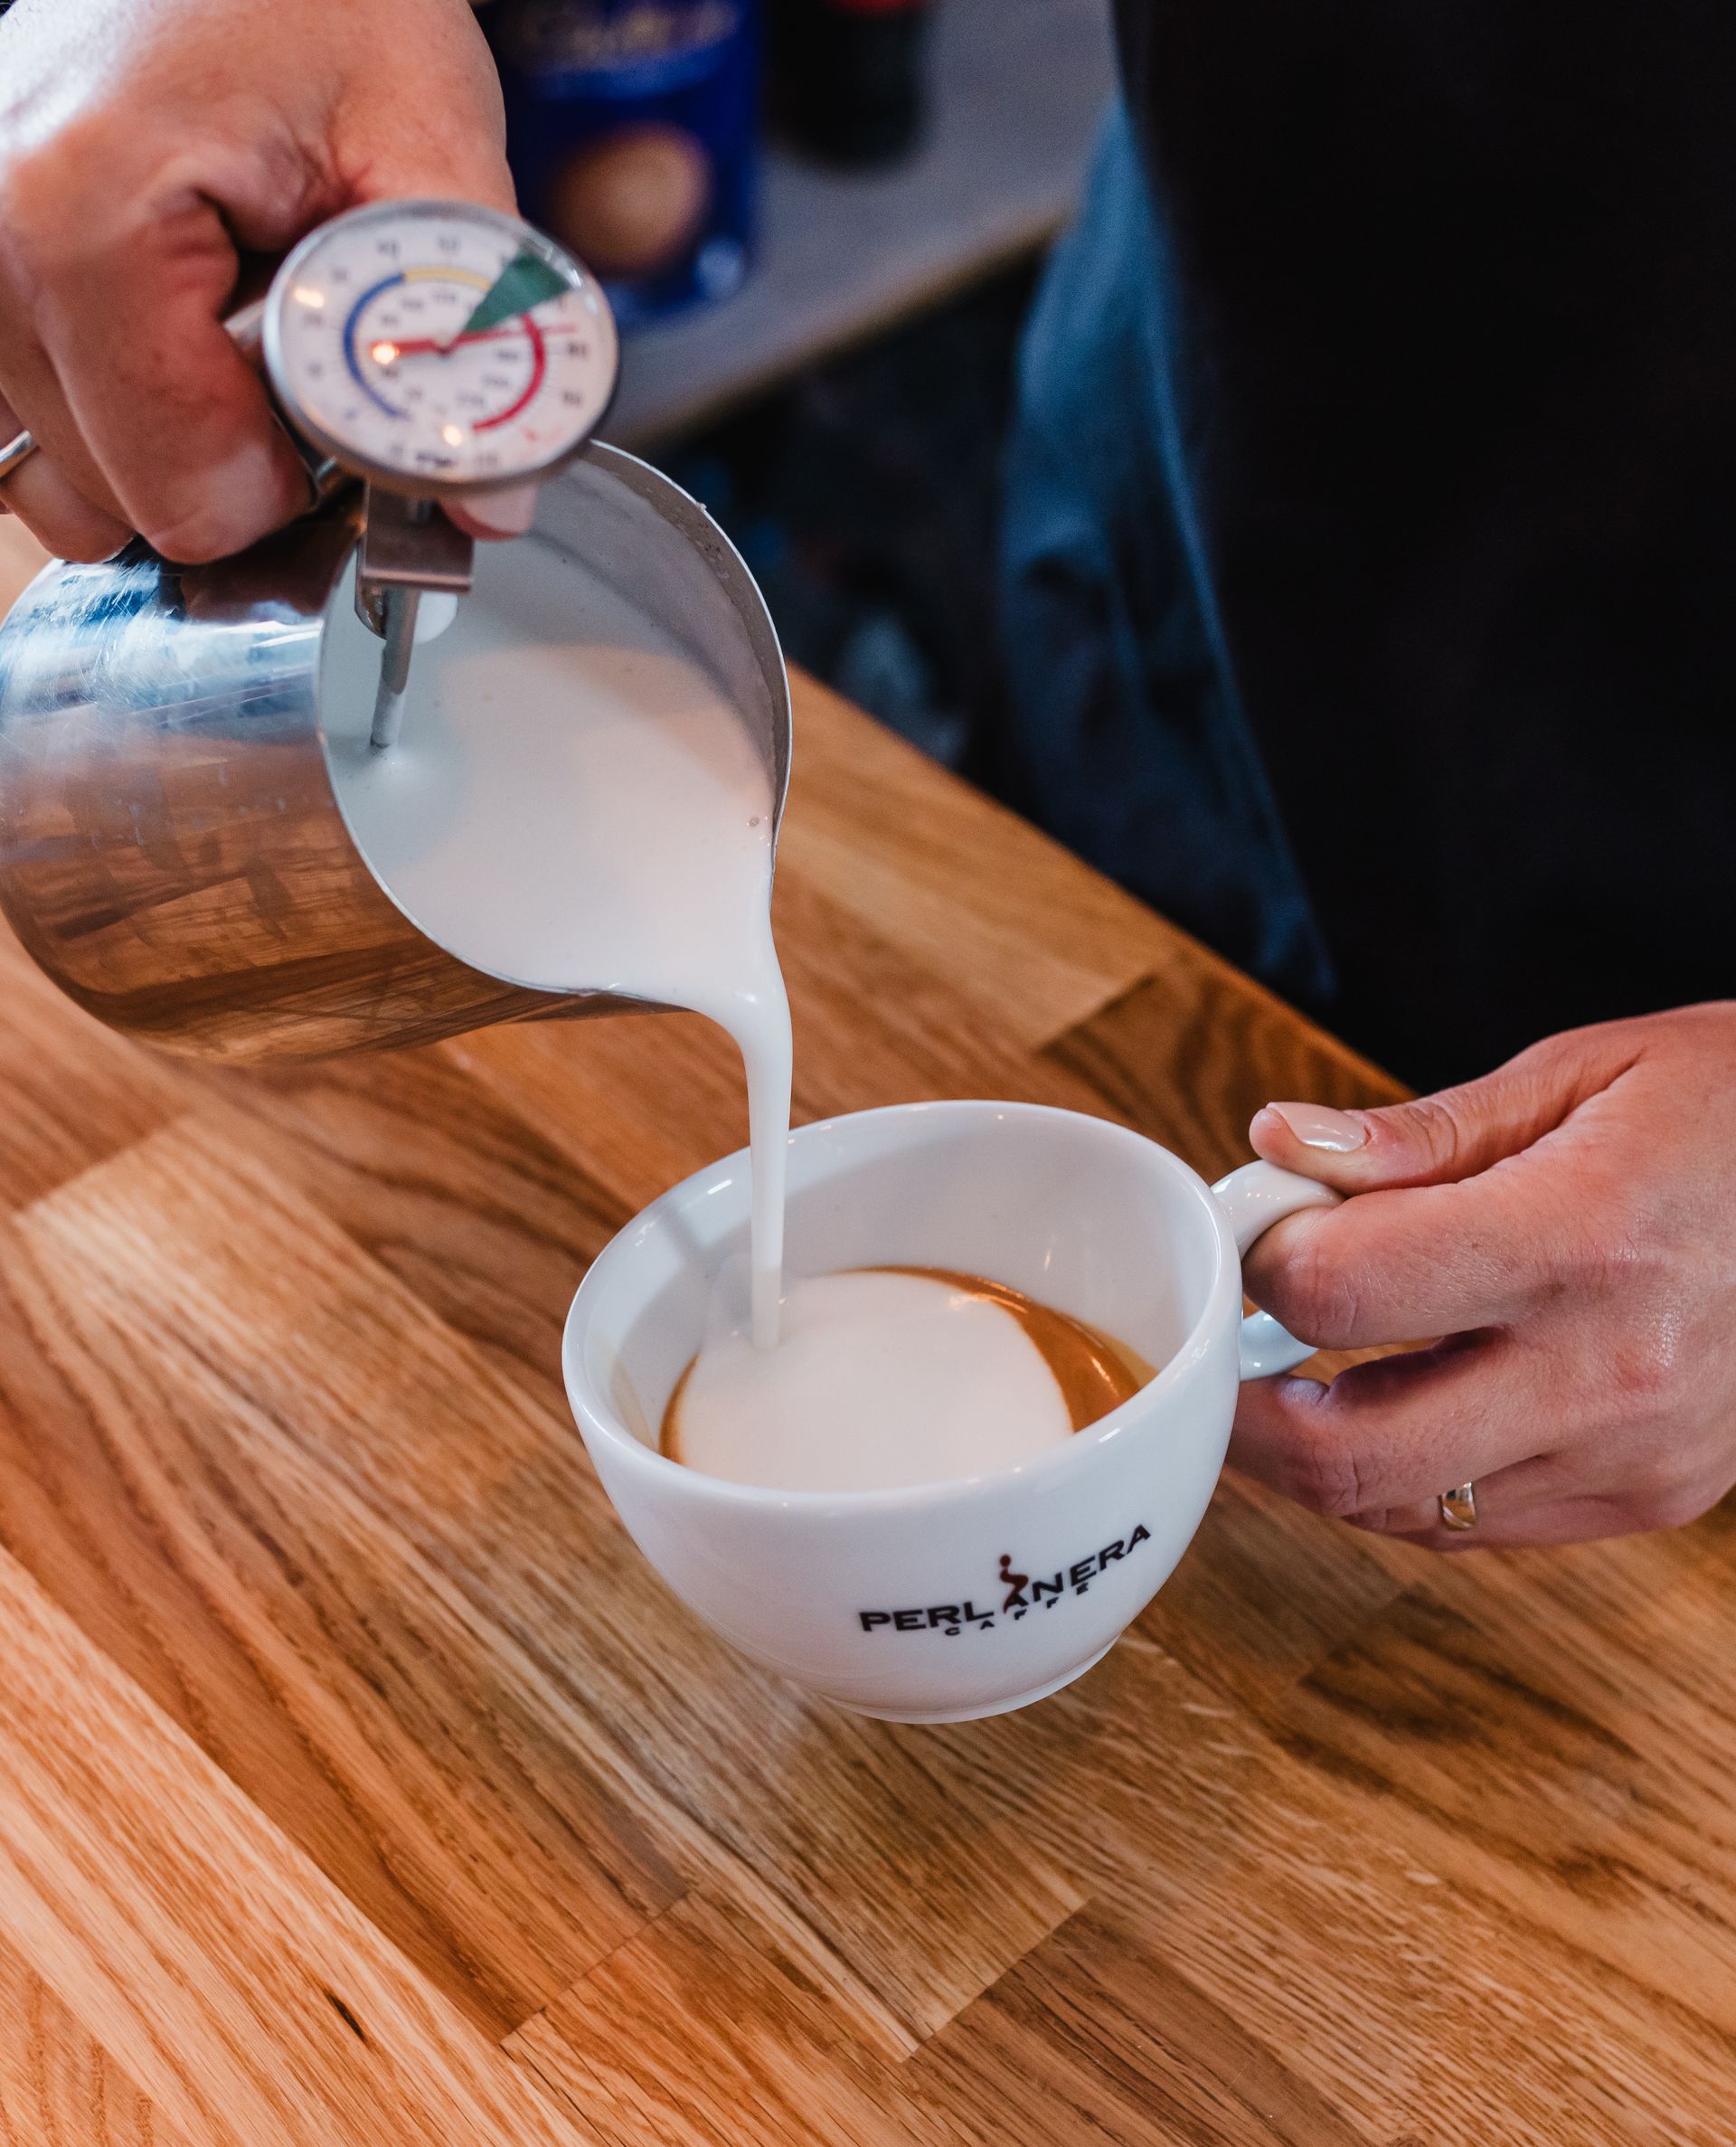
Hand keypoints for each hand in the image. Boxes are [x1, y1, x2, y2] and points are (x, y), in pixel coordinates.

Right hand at [0, 0, 532, 562]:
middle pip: (127, 500)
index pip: (189, 494)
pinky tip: (166, 330)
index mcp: (84, 219)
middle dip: (233, 457)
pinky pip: (22, 433)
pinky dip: (107, 414)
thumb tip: (491, 501)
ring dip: (165, 439)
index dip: (295, 486)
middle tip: (287, 339)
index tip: (341, 399)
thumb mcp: (427, 133)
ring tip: (221, 320)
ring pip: (67, 481)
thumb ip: (468, 319)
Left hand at [1231, 1004, 1735, 1547]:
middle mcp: (1611, 1369)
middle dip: (1248, 1415)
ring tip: (1295, 1373)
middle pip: (1354, 1452)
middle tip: (1218, 1356)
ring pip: (1406, 1508)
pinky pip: (1479, 1525)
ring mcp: (1637, 1454)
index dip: (1261, 1261)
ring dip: (1319, 1455)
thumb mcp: (1582, 1073)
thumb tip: (1278, 1149)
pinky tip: (1389, 1408)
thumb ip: (1417, 1135)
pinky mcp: (1654, 1497)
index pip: (1344, 1292)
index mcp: (1582, 1237)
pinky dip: (1406, 1480)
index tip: (1252, 1230)